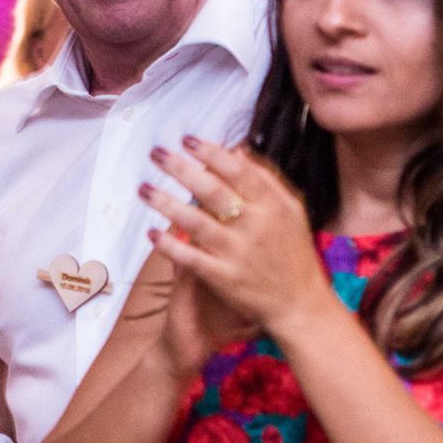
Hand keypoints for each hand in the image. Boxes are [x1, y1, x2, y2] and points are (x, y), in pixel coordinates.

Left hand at [141, 138, 332, 336]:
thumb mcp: (291, 210)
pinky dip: (170, 245)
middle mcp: (254, 225)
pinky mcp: (223, 277)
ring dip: (166, 203)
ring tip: (143, 189)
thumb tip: (236, 150)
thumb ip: (265, 178)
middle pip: (212, 190)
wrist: (299, 303)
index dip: (210, 152)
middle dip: (180, 169)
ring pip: (195, 222)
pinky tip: (151, 233)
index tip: (186, 139)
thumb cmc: (293, 252)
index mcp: (272, 205)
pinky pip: (190, 258)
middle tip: (156, 154)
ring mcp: (237, 252)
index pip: (238, 171)